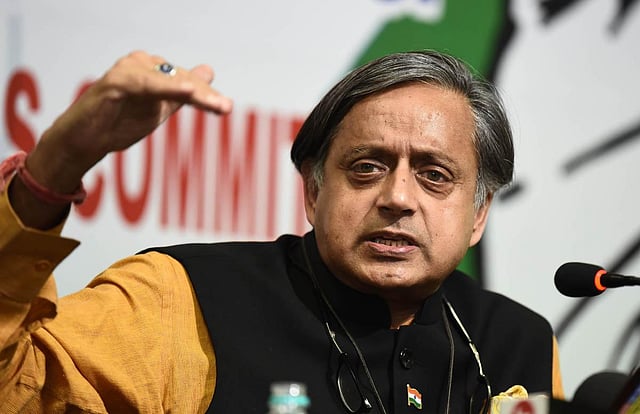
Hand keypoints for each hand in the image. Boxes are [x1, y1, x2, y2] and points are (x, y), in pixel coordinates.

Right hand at [29, 50, 232, 193]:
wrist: (85, 140)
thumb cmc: (119, 123)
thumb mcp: (158, 109)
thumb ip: (182, 93)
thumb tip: (209, 72)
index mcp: (154, 71)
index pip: (187, 81)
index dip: (207, 94)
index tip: (225, 108)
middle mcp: (142, 64)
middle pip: (181, 79)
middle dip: (204, 95)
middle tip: (226, 108)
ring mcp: (128, 70)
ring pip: (168, 81)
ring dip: (192, 91)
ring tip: (213, 102)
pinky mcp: (115, 81)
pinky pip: (145, 84)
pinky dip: (165, 88)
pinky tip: (186, 92)